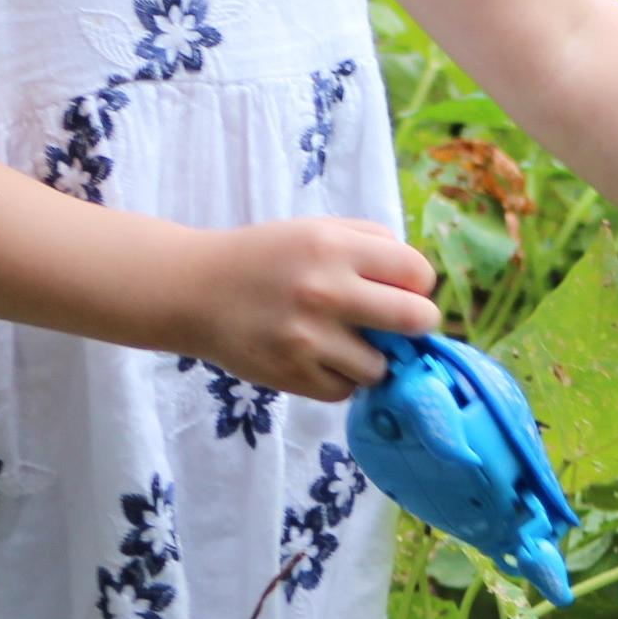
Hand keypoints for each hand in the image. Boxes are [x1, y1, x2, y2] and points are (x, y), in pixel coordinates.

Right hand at [173, 217, 438, 403]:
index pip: (417, 272)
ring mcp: (309, 339)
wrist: (196, 292)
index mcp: (335, 247)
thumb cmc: (266, 258)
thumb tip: (421, 282)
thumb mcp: (317, 229)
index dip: (418, 284)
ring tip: (345, 342)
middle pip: (416, 320)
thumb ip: (372, 244)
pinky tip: (318, 357)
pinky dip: (340, 378)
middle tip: (398, 324)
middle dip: (415, 324)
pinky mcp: (294, 376)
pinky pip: (346, 389)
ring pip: (382, 366)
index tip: (404, 289)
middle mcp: (326, 291)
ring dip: (371, 358)